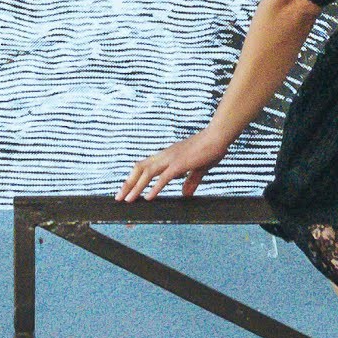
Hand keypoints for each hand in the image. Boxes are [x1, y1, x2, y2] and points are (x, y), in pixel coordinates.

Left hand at [117, 129, 235, 199]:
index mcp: (167, 155)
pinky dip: (154, 187)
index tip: (126, 189)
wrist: (218, 137)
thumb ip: (190, 181)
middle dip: (128, 183)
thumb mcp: (198, 169)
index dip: (133, 178)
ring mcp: (171, 159)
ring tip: (128, 200)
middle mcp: (165, 156)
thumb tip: (185, 194)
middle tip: (118, 197)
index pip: (144, 166)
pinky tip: (148, 197)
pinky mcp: (180, 164)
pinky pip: (164, 177)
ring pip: (147, 173)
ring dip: (136, 187)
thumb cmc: (209, 150)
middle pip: (139, 168)